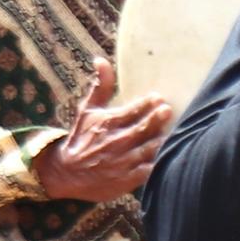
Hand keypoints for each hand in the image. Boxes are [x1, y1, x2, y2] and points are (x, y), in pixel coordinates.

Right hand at [29, 57, 170, 202]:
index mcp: (107, 123)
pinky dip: (158, 163)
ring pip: (150, 149)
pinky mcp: (127, 180)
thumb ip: (100, 86)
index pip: (133, 110)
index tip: (158, 98)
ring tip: (172, 131)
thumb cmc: (81, 138)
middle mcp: (115, 143)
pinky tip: (168, 155)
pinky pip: (149, 170)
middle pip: (144, 129)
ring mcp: (122, 163)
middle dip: (158, 118)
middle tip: (167, 110)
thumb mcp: (87, 110)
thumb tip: (101, 60)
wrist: (66, 173)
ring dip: (162, 139)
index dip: (148, 103)